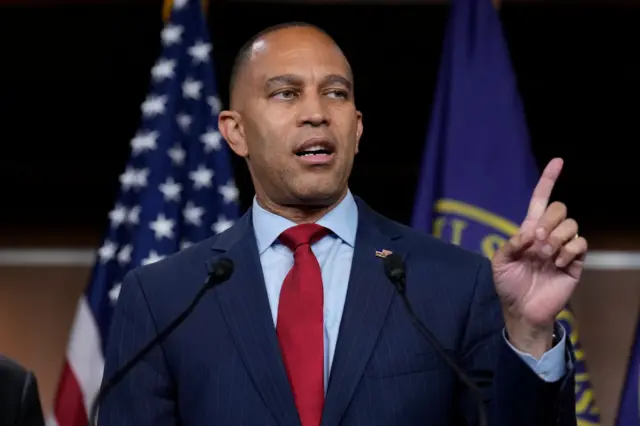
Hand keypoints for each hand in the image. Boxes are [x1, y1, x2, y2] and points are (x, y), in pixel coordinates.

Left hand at [491, 158, 587, 355]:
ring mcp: (562, 248)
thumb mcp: (499, 262)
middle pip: (559, 208)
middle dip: (548, 220)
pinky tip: (557, 263)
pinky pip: (580, 244)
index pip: (540, 199)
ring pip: (571, 225)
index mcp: (529, 231)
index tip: (558, 161)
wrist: (522, 309)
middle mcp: (548, 235)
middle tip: (537, 241)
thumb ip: (511, 243)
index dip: (548, 180)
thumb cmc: (508, 285)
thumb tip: (530, 232)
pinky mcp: (575, 262)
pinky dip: (568, 250)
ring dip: (556, 237)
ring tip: (545, 255)